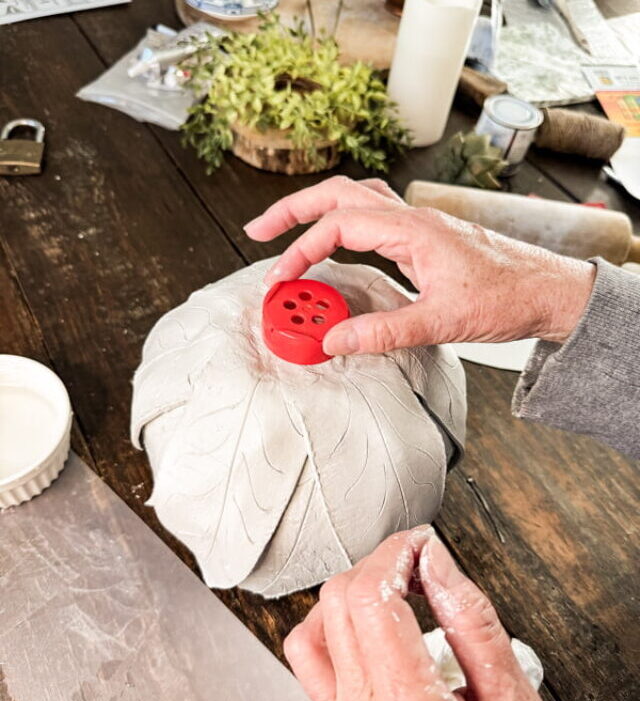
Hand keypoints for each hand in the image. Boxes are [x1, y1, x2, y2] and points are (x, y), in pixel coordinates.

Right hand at [244, 175, 595, 355]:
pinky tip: (335, 247)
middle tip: (258, 230)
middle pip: (338, 193)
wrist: (549, 291)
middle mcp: (411, 218)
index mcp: (412, 229)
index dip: (301, 251)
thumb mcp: (440, 321)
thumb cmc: (507, 297)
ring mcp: (417, 226)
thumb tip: (333, 340)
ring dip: (317, 211)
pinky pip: (372, 219)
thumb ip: (382, 332)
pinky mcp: (423, 240)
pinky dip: (342, 226)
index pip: (338, 225)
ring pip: (355, 199)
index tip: (281, 281)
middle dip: (292, 209)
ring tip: (285, 231)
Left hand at [284, 526, 551, 700]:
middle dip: (380, 563)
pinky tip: (366, 623)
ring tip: (398, 588)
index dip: (395, 552)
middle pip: (339, 599)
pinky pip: (310, 659)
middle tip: (419, 560)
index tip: (421, 542)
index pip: (372, 595)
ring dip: (356, 589)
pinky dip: (331, 624)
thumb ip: (473, 626)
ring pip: (316, 623)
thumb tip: (436, 560)